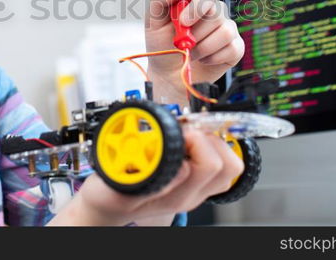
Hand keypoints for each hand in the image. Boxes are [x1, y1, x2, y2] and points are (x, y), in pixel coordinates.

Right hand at [48, 127, 243, 225]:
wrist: (107, 204)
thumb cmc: (110, 195)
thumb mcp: (113, 186)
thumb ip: (143, 179)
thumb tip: (179, 168)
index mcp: (175, 196)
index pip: (208, 165)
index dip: (194, 139)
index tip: (173, 131)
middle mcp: (191, 194)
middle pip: (227, 165)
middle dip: (208, 138)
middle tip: (184, 131)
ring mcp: (196, 189)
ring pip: (229, 164)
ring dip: (212, 142)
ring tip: (187, 135)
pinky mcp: (195, 182)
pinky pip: (220, 162)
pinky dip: (208, 145)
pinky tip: (186, 141)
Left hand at [144, 0, 243, 100]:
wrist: (168, 74)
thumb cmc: (162, 46)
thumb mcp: (152, 22)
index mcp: (195, 2)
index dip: (197, 7)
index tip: (182, 22)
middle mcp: (214, 13)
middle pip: (216, 14)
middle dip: (195, 34)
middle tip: (182, 44)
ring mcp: (226, 30)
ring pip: (225, 32)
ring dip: (203, 47)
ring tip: (192, 53)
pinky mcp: (234, 48)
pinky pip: (232, 49)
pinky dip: (213, 58)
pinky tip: (204, 60)